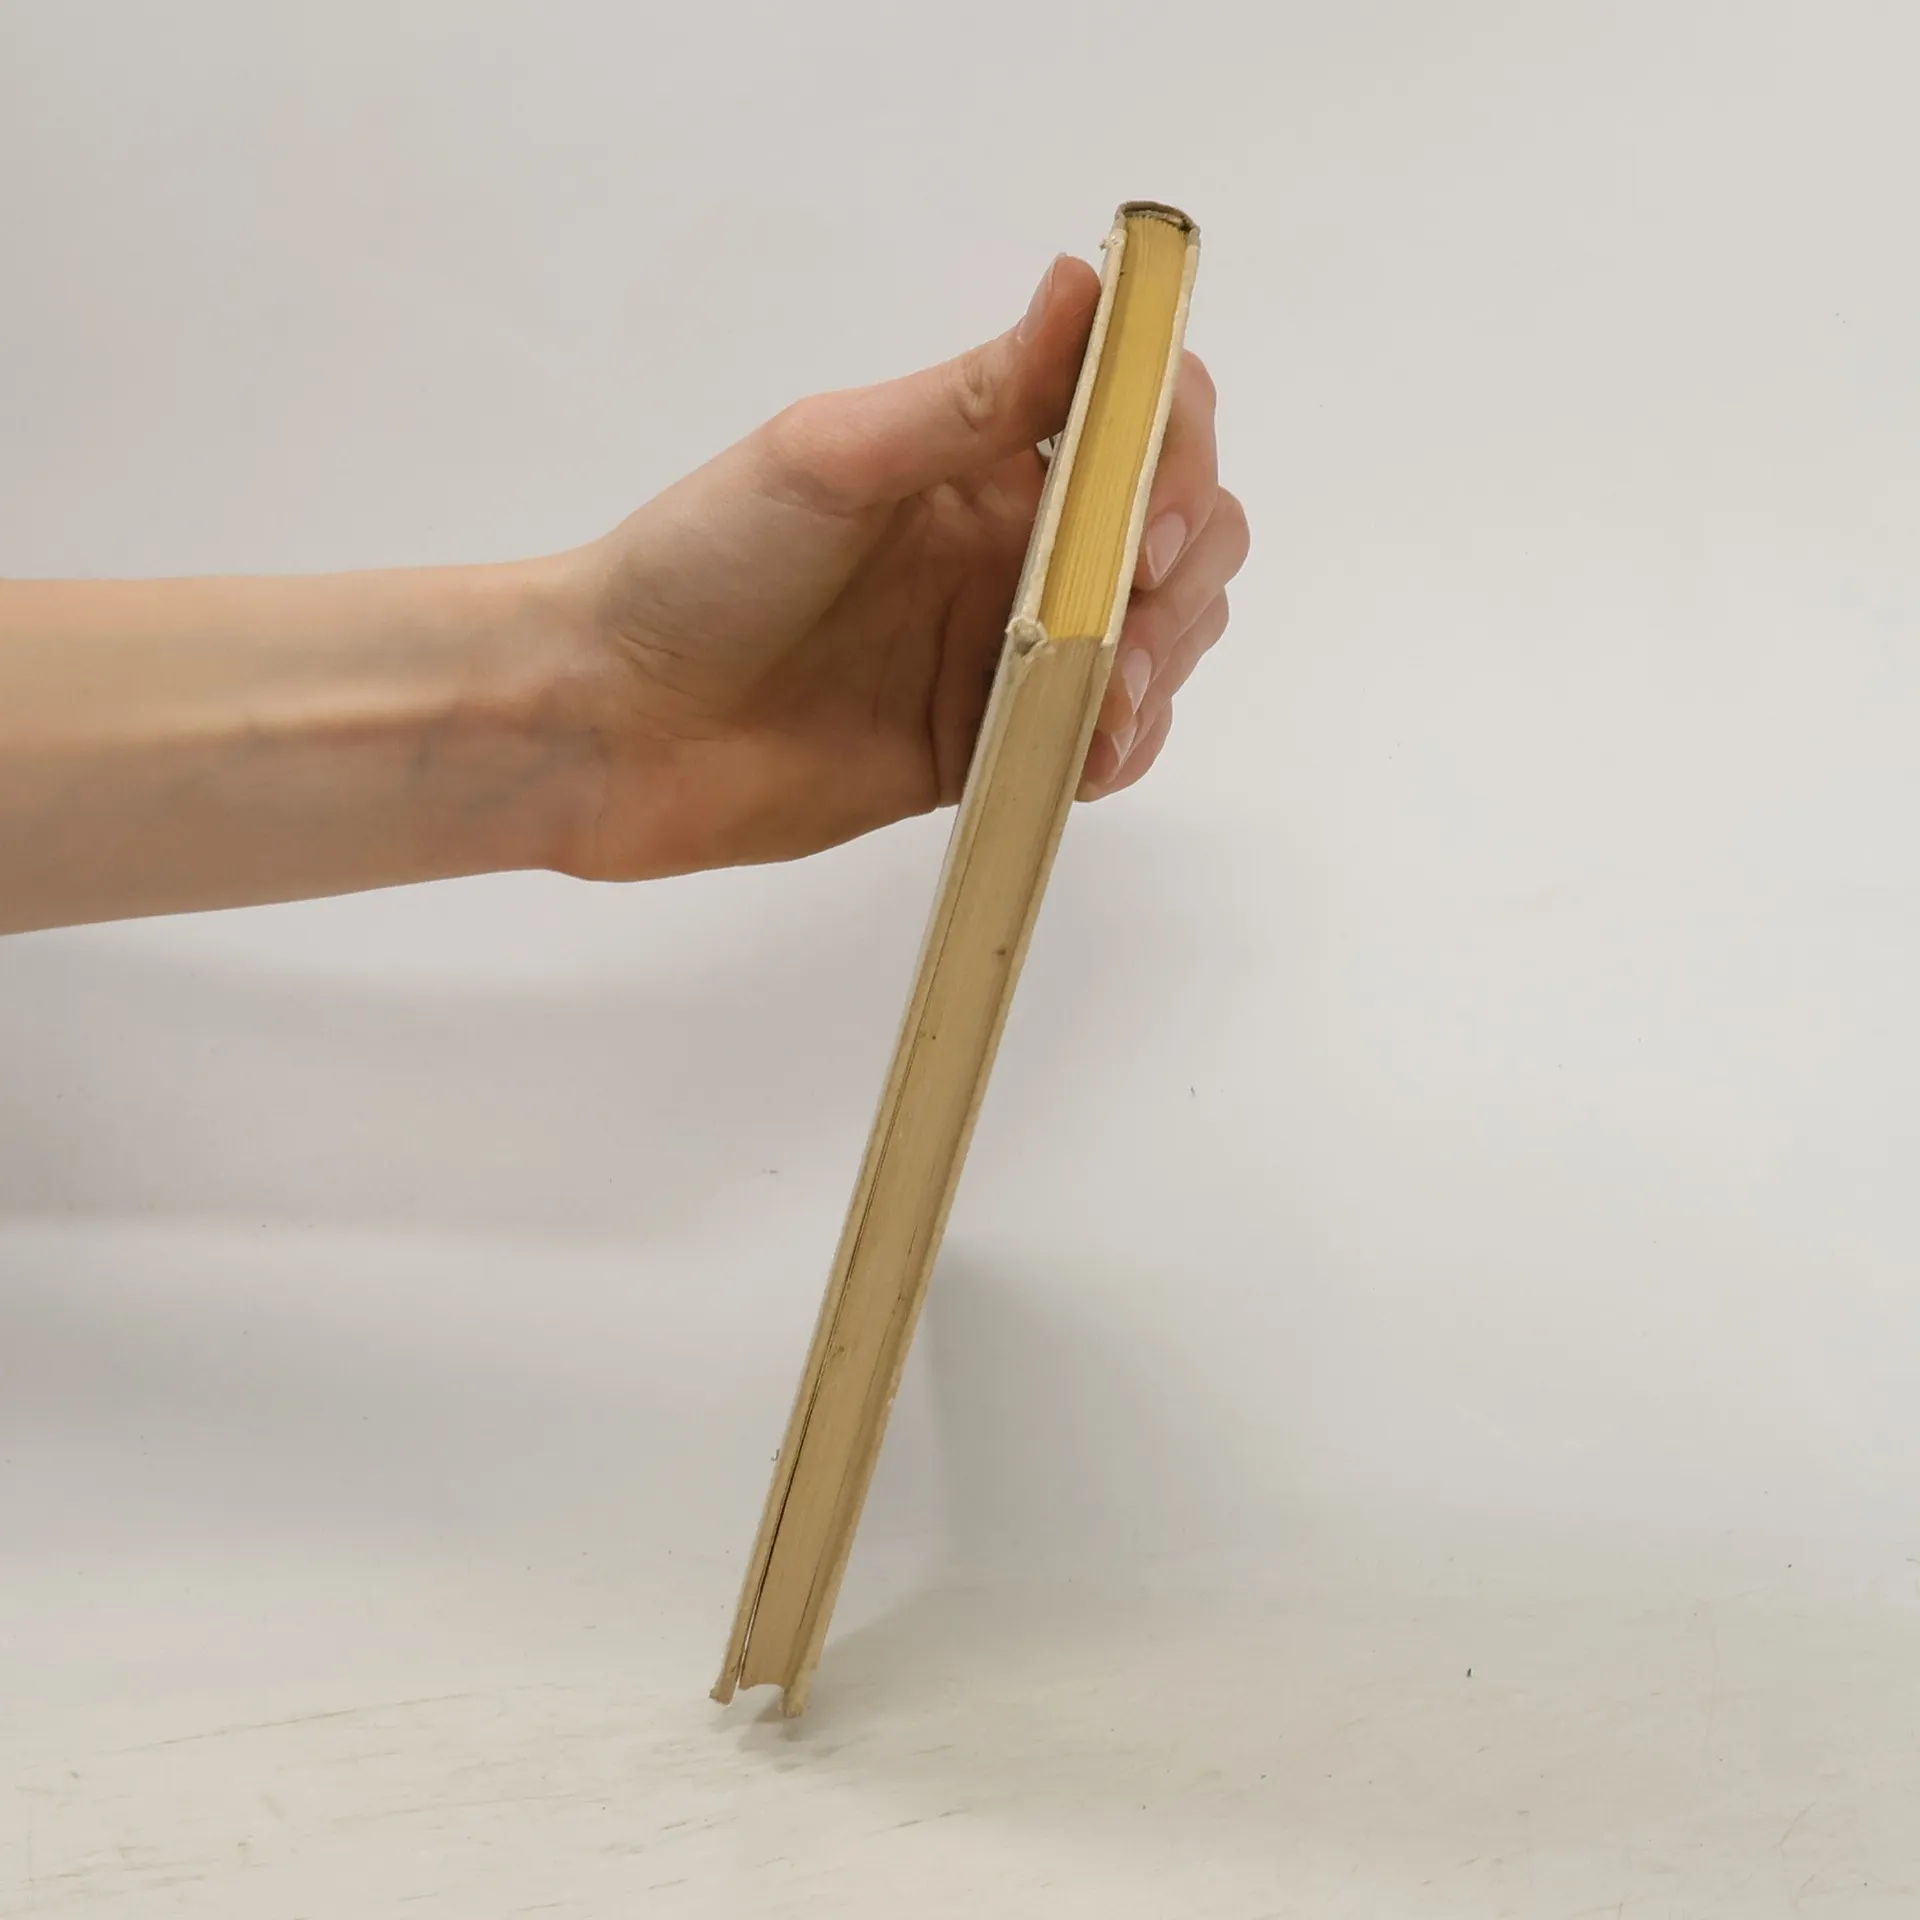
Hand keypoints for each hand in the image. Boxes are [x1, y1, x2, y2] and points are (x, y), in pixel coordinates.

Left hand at [555, 254, 1247, 880]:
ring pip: (1157, 639)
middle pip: (1177, 534)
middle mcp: (1011, 545)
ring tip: (1106, 699)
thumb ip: (972, 397)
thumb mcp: (832, 460)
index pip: (1139, 422)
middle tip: (1126, 620)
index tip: (1141, 520)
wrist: (615, 723)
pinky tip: (1093, 753)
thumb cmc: (697, 567)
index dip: (1176, 457)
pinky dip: (1123, 746)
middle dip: (1183, 571)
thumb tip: (1088, 285)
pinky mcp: (990, 745)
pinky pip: (1100, 741)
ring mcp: (1008, 649)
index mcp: (981, 457)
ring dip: (1163, 662)